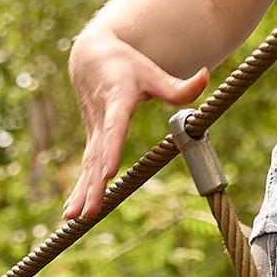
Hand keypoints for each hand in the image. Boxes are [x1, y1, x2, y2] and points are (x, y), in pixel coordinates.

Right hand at [64, 28, 206, 222]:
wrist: (90, 57)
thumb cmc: (125, 65)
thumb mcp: (150, 71)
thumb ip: (176, 85)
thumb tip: (205, 77)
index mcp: (117, 101)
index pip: (115, 127)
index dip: (112, 148)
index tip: (109, 171)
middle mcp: (101, 121)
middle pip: (97, 157)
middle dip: (93, 185)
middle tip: (89, 211)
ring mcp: (93, 133)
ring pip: (87, 167)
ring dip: (81, 194)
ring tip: (74, 218)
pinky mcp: (92, 142)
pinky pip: (85, 169)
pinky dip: (78, 190)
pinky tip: (71, 214)